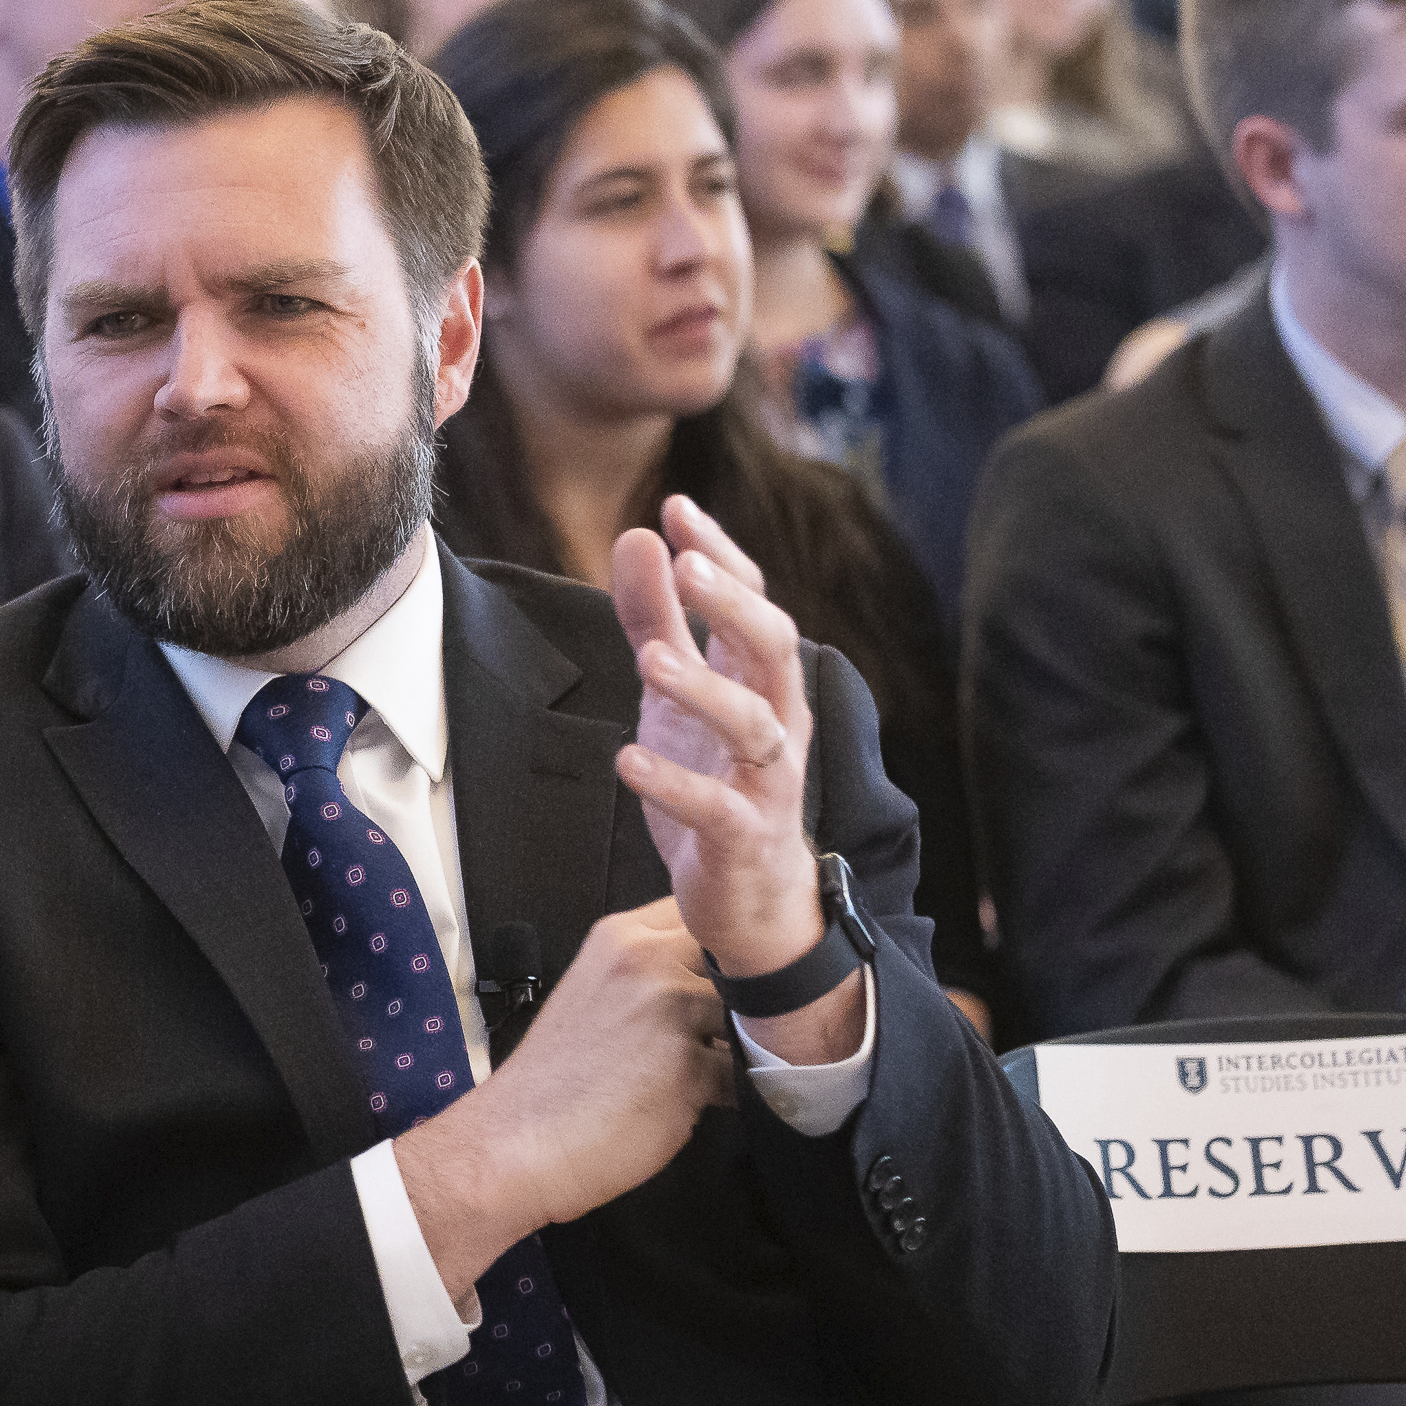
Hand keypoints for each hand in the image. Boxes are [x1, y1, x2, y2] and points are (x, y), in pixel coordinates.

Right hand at [393, 900, 722, 1301]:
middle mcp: (646, 962)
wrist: (516, 1143)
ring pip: (751, 1013)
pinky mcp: (688, 1066)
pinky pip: (745, 1071)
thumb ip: (650, 972)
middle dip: (752, 990)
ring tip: (728, 1068)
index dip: (730, 941)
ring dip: (749, 1041)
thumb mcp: (596, 993)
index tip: (737, 970)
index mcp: (621, 937)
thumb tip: (720, 976)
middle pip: (740, 955)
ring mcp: (668, 1011)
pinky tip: (713, 1101)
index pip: (706, 909)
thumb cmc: (553, 1080)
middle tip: (746, 1024)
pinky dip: (739, 1089)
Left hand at [610, 498, 822, 983]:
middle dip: (732, 603)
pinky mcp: (744, 836)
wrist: (752, 899)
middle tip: (686, 563)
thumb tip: (638, 536)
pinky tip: (629, 759)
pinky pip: (717, 806)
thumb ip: (657, 618)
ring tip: (651, 659)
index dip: (720, 553)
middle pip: (771, 647)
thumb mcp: (677, 694)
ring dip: (704, 689)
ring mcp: (767, 780)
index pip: (753, 599)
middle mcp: (776, 719)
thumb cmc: (717, 782)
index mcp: (760, 678)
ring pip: (754, 723)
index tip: (676, 506)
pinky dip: (675, 784)